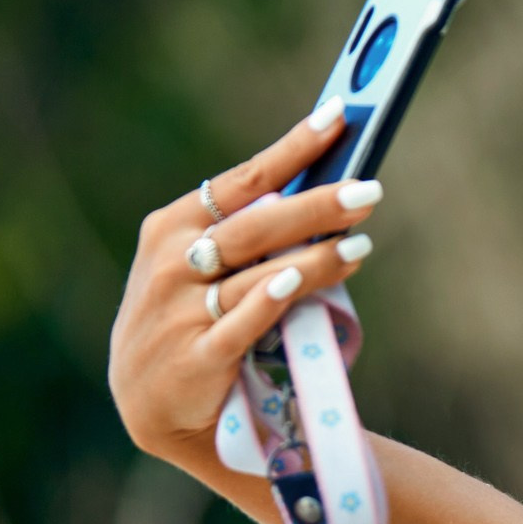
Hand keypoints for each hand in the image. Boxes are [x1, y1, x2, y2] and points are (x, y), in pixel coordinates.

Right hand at [107, 100, 381, 469]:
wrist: (154, 405)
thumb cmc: (191, 321)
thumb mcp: (202, 268)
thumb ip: (250, 234)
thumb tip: (323, 191)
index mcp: (172, 226)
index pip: (245, 179)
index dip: (293, 148)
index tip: (339, 118)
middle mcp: (171, 262)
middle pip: (257, 225)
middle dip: (316, 205)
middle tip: (368, 191)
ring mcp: (179, 311)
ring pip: (256, 274)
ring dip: (312, 258)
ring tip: (360, 245)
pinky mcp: (194, 357)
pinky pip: (240, 324)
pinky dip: (267, 301)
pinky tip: (295, 282)